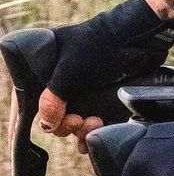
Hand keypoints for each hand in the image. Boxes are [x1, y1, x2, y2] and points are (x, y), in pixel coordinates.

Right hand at [36, 0, 173, 152]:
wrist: (140, 35)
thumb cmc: (101, 45)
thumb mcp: (69, 71)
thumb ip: (52, 99)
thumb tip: (47, 124)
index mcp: (49, 67)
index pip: (32, 97)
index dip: (35, 117)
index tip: (45, 127)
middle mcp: (64, 79)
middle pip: (54, 114)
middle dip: (65, 124)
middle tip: (79, 121)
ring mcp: (84, 88)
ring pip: (74, 120)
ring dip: (80, 130)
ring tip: (94, 124)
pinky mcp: (103, 95)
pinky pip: (92, 120)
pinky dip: (90, 133)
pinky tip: (93, 139)